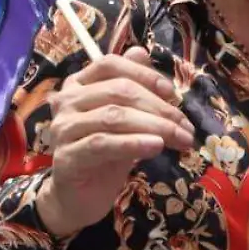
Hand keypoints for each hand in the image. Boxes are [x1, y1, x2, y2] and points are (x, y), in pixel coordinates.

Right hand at [37, 48, 194, 236]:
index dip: (144, 75)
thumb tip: (142, 52)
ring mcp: (63, 129)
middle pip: (117, 91)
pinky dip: (134, 143)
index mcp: (78, 85)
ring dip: (154, 126)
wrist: (79, 197)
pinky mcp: (66, 157)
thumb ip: (132, 87)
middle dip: (158, 107)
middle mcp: (66, 102)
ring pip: (113, 117)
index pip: (111, 65)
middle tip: (185, 127)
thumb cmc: (104, 155)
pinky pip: (104, 144)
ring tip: (180, 139)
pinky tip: (156, 147)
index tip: (172, 94)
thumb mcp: (124, 118)